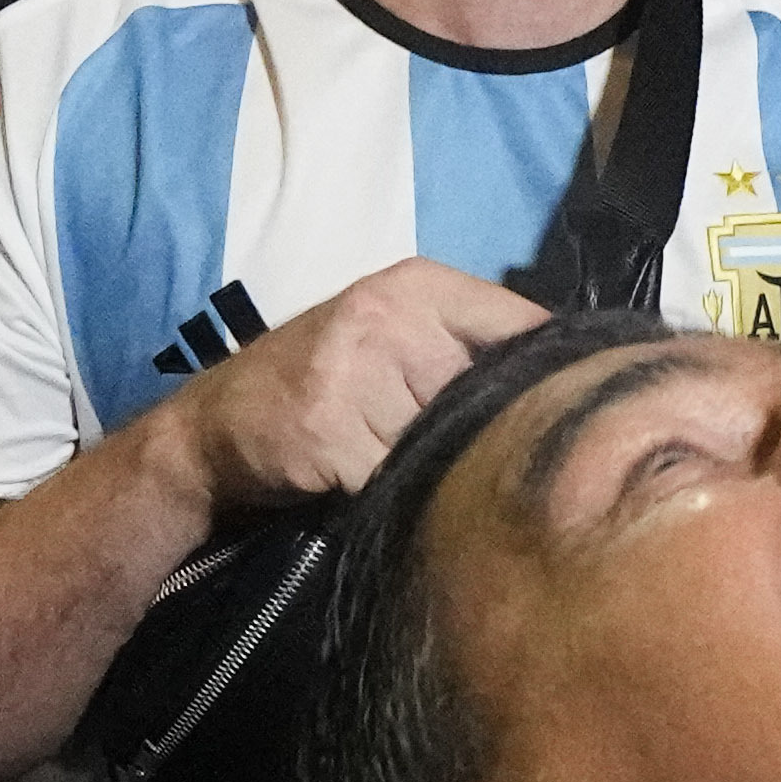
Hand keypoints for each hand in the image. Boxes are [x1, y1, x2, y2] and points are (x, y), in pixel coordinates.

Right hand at [169, 260, 553, 522]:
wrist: (212, 428)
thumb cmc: (320, 386)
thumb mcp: (391, 337)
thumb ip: (467, 346)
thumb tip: (568, 380)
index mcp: (416, 285)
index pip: (524, 326)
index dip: (545, 379)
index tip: (557, 417)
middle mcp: (388, 314)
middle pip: (488, 393)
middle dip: (478, 434)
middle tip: (445, 453)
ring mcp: (356, 369)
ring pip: (444, 441)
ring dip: (431, 471)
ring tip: (393, 464)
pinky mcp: (330, 428)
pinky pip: (396, 478)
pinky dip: (390, 496)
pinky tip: (364, 486)